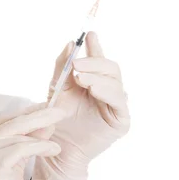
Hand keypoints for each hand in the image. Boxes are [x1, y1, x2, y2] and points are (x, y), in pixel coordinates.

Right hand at [0, 103, 66, 179]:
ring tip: (57, 140)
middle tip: (59, 111)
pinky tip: (53, 149)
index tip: (44, 107)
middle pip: (11, 124)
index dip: (26, 113)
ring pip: (18, 136)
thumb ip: (25, 141)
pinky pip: (23, 149)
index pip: (3, 121)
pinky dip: (41, 147)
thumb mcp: (13, 163)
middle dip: (38, 116)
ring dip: (43, 137)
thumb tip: (45, 123)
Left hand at [31, 31, 130, 179]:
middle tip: (76, 65)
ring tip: (80, 78)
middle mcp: (108, 90)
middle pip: (110, 67)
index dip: (95, 45)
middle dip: (93, 63)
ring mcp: (116, 104)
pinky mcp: (121, 120)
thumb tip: (70, 43)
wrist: (57, 146)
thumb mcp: (57, 87)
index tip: (90, 33)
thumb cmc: (57, 118)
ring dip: (96, 77)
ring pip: (115, 81)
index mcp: (94, 80)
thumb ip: (63, 66)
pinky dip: (106, 91)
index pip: (98, 59)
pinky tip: (93, 90)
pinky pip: (119, 101)